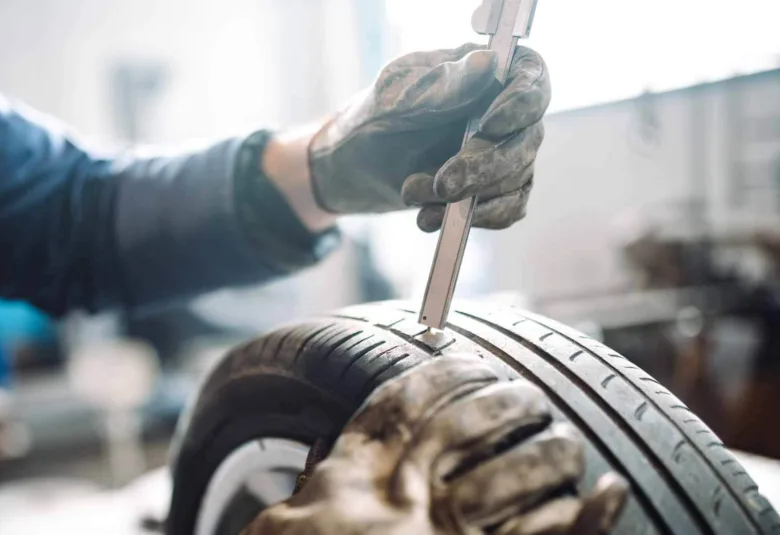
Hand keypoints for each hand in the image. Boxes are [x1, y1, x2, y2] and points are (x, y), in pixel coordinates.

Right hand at [242, 356, 627, 534]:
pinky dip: (588, 516)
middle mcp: (401, 498)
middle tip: (530, 396)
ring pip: (516, 475)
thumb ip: (323, 481)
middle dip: (507, 404)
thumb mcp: (288, 519)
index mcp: (351, 478)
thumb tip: (329, 454)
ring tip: (564, 440)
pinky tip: (611, 491)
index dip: (442, 375)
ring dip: (550, 451)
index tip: (468, 359)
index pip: (402, 404)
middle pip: (470, 427)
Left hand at [306, 43, 549, 230]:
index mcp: (483, 72)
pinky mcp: (496, 188)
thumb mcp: (395, 97)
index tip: (491, 124)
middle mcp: (503, 109)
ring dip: (468, 196)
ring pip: (516, 177)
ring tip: (411, 194)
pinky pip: (508, 208)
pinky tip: (431, 218)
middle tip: (442, 184)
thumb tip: (487, 63)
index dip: (522, 101)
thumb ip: (439, 85)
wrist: (352, 169)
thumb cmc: (372, 119)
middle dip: (485, 166)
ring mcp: (504, 151)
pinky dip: (474, 217)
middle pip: (526, 136)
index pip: (530, 75)